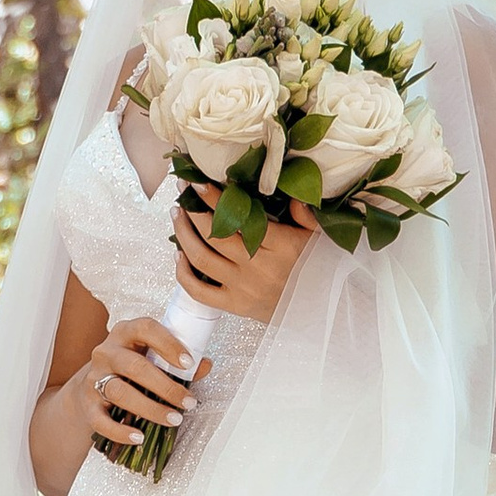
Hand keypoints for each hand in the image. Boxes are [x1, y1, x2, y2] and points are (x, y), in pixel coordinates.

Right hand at [85, 316, 205, 449]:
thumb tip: (204, 365)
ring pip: (120, 392)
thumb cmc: (131, 369)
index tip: (189, 363)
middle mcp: (106, 352)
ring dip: (150, 409)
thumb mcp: (152, 357)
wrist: (92, 385)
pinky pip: (101, 420)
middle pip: (135, 366)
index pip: (146, 329)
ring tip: (174, 419)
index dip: (168, 344)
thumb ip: (177, 361)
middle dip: (166, 387)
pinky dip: (120, 431)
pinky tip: (139, 437)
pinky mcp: (87, 404)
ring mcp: (94, 378)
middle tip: (188, 402)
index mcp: (126, 333)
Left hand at [175, 194, 316, 326]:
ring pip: (201, 259)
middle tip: (182, 193)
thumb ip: (304, 214)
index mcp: (280, 246)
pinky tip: (178, 255)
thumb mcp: (317, 238)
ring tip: (177, 215)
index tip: (198, 184)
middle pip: (214, 236)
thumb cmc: (316, 269)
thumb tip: (291, 192)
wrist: (319, 310)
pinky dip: (183, 273)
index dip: (215, 199)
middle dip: (192, 211)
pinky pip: (199, 291)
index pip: (239, 218)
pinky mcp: (234, 306)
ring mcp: (243, 289)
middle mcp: (257, 268)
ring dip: (183, 234)